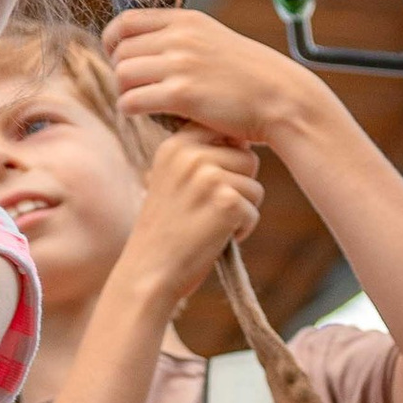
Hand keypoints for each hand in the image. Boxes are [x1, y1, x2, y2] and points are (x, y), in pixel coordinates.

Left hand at [107, 6, 312, 150]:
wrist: (283, 99)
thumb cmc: (251, 78)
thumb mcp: (215, 41)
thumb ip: (183, 39)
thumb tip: (147, 46)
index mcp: (187, 21)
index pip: (126, 21)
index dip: (113, 40)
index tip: (117, 56)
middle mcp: (181, 37)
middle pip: (120, 50)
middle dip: (119, 70)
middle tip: (133, 87)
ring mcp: (181, 64)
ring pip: (122, 74)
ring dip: (123, 91)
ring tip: (138, 101)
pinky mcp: (182, 95)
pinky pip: (132, 100)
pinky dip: (130, 109)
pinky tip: (142, 114)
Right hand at [135, 126, 262, 292]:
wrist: (148, 272)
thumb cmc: (164, 231)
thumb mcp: (171, 181)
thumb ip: (198, 157)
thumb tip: (244, 141)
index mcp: (174, 145)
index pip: (223, 130)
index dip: (229, 157)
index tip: (213, 182)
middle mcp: (191, 154)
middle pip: (247, 158)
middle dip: (239, 186)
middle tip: (209, 210)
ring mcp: (209, 177)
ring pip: (254, 186)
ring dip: (241, 211)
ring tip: (209, 225)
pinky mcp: (227, 202)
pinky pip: (254, 211)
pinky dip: (241, 231)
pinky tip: (214, 239)